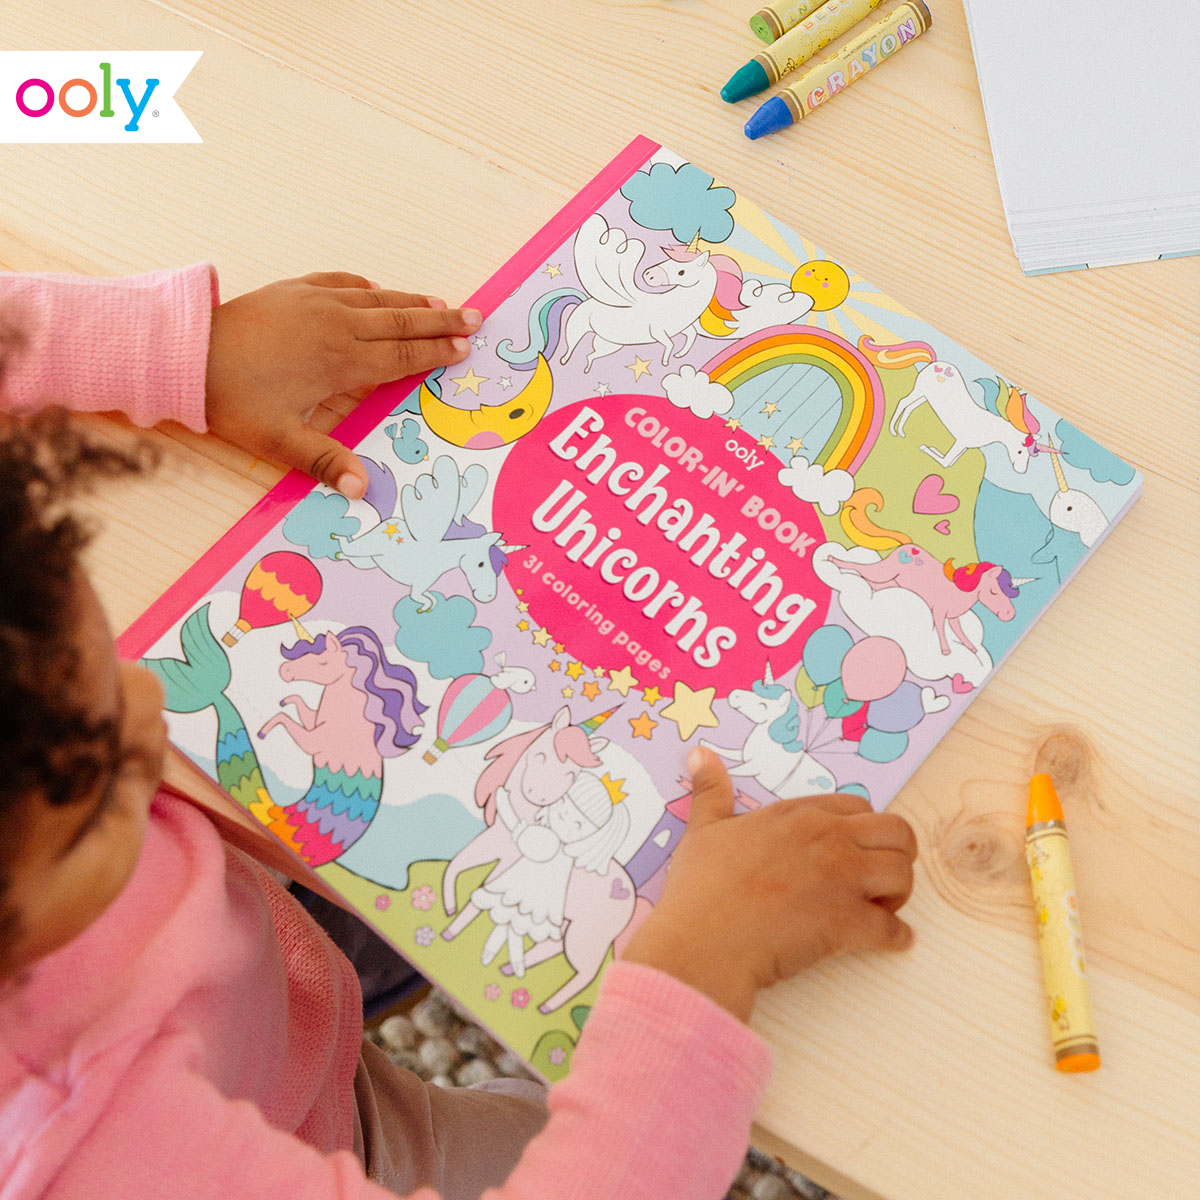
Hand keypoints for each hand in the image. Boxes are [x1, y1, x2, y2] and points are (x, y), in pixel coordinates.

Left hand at [204, 272, 479, 496]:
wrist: (183, 351)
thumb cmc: (232, 399)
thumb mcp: (278, 440)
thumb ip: (324, 462)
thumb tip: (362, 490)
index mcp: (339, 361)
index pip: (400, 355)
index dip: (435, 352)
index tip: (464, 350)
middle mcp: (334, 324)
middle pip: (400, 321)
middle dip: (440, 321)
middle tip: (475, 318)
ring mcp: (314, 302)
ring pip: (377, 298)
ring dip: (412, 301)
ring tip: (442, 303)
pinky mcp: (293, 290)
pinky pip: (341, 282)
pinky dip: (367, 288)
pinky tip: (377, 291)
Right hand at [621, 748, 916, 1020]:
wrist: (704, 939)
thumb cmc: (701, 886)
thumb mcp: (703, 829)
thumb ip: (710, 792)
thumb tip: (700, 754)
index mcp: (797, 815)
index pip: (857, 807)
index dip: (863, 828)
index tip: (852, 848)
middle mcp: (828, 839)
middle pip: (897, 833)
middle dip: (898, 854)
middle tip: (878, 877)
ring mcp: (842, 880)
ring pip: (903, 875)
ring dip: (898, 893)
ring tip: (880, 908)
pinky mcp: (848, 923)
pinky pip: (894, 927)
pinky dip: (897, 936)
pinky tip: (889, 941)